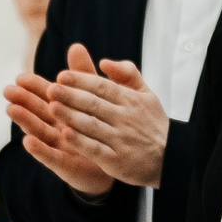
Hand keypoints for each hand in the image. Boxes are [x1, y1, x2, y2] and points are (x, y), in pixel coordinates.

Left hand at [6, 45, 167, 193]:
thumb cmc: (152, 123)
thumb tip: (104, 61)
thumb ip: (127, 74)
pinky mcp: (116, 160)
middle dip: (71, 95)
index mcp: (130, 100)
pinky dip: (80, 142)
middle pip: (94, 104)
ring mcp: (121, 139)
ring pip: (92, 125)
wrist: (171, 156)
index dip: (81, 80)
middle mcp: (125, 118)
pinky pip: (95, 149)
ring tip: (52, 108)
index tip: (61, 75)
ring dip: (71, 116)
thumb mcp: (147, 94)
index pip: (102, 87)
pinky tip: (65, 134)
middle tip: (50, 89)